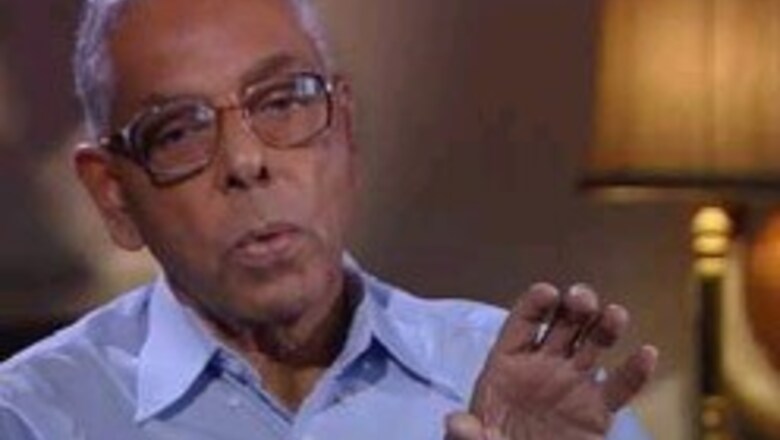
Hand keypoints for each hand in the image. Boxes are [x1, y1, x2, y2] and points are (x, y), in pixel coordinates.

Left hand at [445, 283, 657, 439]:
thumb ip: (466, 434)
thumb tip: (455, 422)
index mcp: (506, 365)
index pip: (521, 323)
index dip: (533, 305)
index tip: (547, 293)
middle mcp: (542, 367)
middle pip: (562, 325)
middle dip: (574, 306)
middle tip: (582, 299)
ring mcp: (572, 385)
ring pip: (593, 346)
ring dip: (605, 326)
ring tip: (615, 315)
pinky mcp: (597, 412)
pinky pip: (619, 387)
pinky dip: (635, 372)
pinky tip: (647, 353)